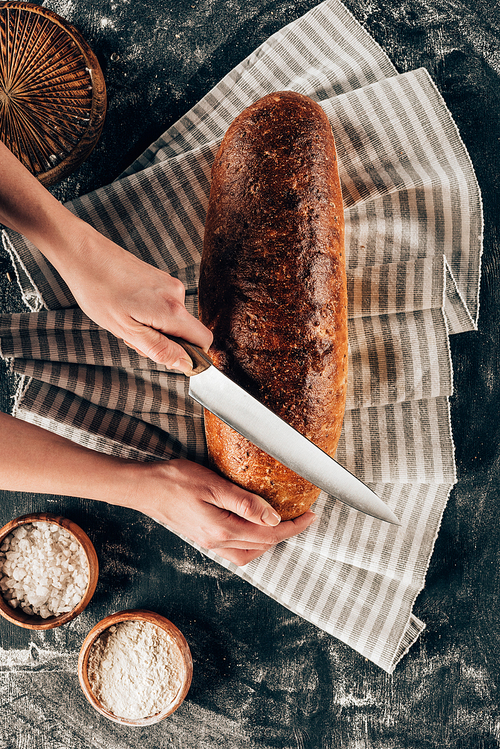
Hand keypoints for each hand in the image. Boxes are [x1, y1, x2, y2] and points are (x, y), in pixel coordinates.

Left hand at [0, 141, 210, 371]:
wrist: (83, 254)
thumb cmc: (98, 291)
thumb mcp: (127, 330)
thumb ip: (161, 349)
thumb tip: (187, 364)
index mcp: (172, 310)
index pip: (204, 341)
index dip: (192, 355)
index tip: (166, 356)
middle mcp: (177, 294)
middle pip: (186, 332)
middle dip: (164, 341)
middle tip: (131, 334)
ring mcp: (169, 283)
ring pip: (172, 320)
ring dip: (152, 327)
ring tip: (124, 317)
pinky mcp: (160, 278)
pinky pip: (163, 306)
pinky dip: (148, 313)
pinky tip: (125, 306)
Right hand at [131, 459, 316, 565]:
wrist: (144, 487)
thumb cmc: (175, 480)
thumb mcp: (214, 485)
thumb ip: (245, 503)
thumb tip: (272, 518)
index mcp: (223, 529)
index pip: (269, 534)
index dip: (294, 527)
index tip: (310, 516)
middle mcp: (217, 542)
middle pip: (263, 545)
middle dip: (287, 533)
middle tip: (303, 518)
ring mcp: (208, 543)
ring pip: (249, 553)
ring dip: (269, 543)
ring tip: (283, 526)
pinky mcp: (202, 538)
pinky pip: (234, 551)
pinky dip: (251, 545)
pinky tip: (253, 532)